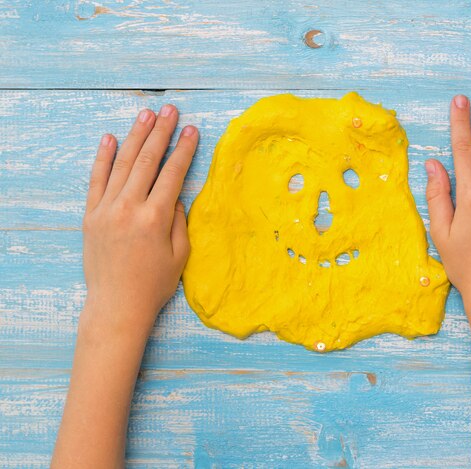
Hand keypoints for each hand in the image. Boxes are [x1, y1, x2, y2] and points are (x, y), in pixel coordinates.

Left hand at [82, 104, 197, 337]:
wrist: (117, 305)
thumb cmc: (154, 284)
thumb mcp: (179, 255)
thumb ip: (178, 220)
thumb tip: (174, 194)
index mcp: (155, 218)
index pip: (173, 173)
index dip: (184, 149)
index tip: (192, 130)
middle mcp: (129, 208)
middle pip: (147, 160)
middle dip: (161, 132)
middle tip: (170, 110)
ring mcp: (106, 209)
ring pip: (122, 164)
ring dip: (135, 136)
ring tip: (146, 115)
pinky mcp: (90, 215)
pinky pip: (96, 179)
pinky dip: (103, 157)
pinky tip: (110, 138)